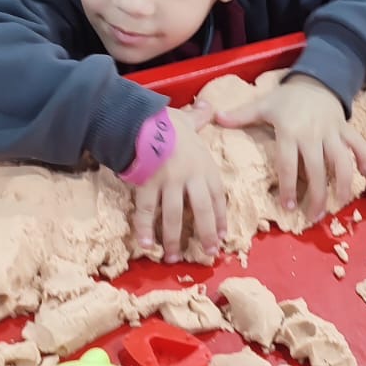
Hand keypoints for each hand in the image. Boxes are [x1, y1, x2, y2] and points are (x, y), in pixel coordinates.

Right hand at [132, 103, 225, 261]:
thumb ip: (201, 118)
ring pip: (175, 217)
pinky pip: (147, 212)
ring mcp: (169, 183)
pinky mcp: (148, 186)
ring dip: (175, 239)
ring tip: (174, 258)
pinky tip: (147, 245)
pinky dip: (146, 229)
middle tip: (208, 253)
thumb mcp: (189, 119)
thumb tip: (209, 107)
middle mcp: (190, 177)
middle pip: (201, 211)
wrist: (142, 118)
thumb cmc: (167, 120)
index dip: (220, 218)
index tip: (222, 235)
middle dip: (205, 235)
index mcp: (204, 165)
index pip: (217, 196)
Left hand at [214, 75, 365, 222]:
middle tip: (313, 217)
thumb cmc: (286, 97)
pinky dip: (364, 160)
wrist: (316, 78)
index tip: (287, 207)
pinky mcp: (346, 130)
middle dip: (316, 196)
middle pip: (317, 171)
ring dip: (342, 184)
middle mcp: (313, 135)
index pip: (289, 165)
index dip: (288, 188)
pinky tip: (364, 177)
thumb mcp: (263, 104)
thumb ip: (240, 116)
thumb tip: (215, 119)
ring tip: (339, 205)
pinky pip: (358, 145)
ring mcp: (332, 133)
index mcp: (290, 132)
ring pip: (342, 162)